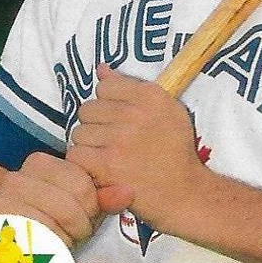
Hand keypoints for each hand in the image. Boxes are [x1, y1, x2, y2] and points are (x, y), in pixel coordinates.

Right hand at [0, 151, 100, 247]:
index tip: (86, 217)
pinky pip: (40, 232)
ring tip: (61, 241)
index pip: (80, 175)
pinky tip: (46, 251)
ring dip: (69, 234)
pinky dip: (50, 245)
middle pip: (76, 190)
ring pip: (61, 211)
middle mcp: (18, 176)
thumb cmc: (50, 234)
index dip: (91, 200)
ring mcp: (4, 199)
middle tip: (76, 233)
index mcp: (39, 165)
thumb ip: (102, 200)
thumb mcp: (81, 213)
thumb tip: (126, 192)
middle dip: (84, 217)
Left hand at [66, 64, 207, 227]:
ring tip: (107, 158)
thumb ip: (132, 87)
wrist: (185, 193)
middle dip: (95, 126)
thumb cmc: (176, 151)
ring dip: (88, 147)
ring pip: (79, 133)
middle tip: (110, 142)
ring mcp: (120, 138)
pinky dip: (84, 166)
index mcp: (151, 95)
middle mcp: (135, 112)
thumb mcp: (167, 110)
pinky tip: (99, 171)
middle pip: (87, 109)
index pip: (104, 87)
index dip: (107, 105)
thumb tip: (101, 69)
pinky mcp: (108, 164)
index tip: (117, 120)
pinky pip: (77, 155)